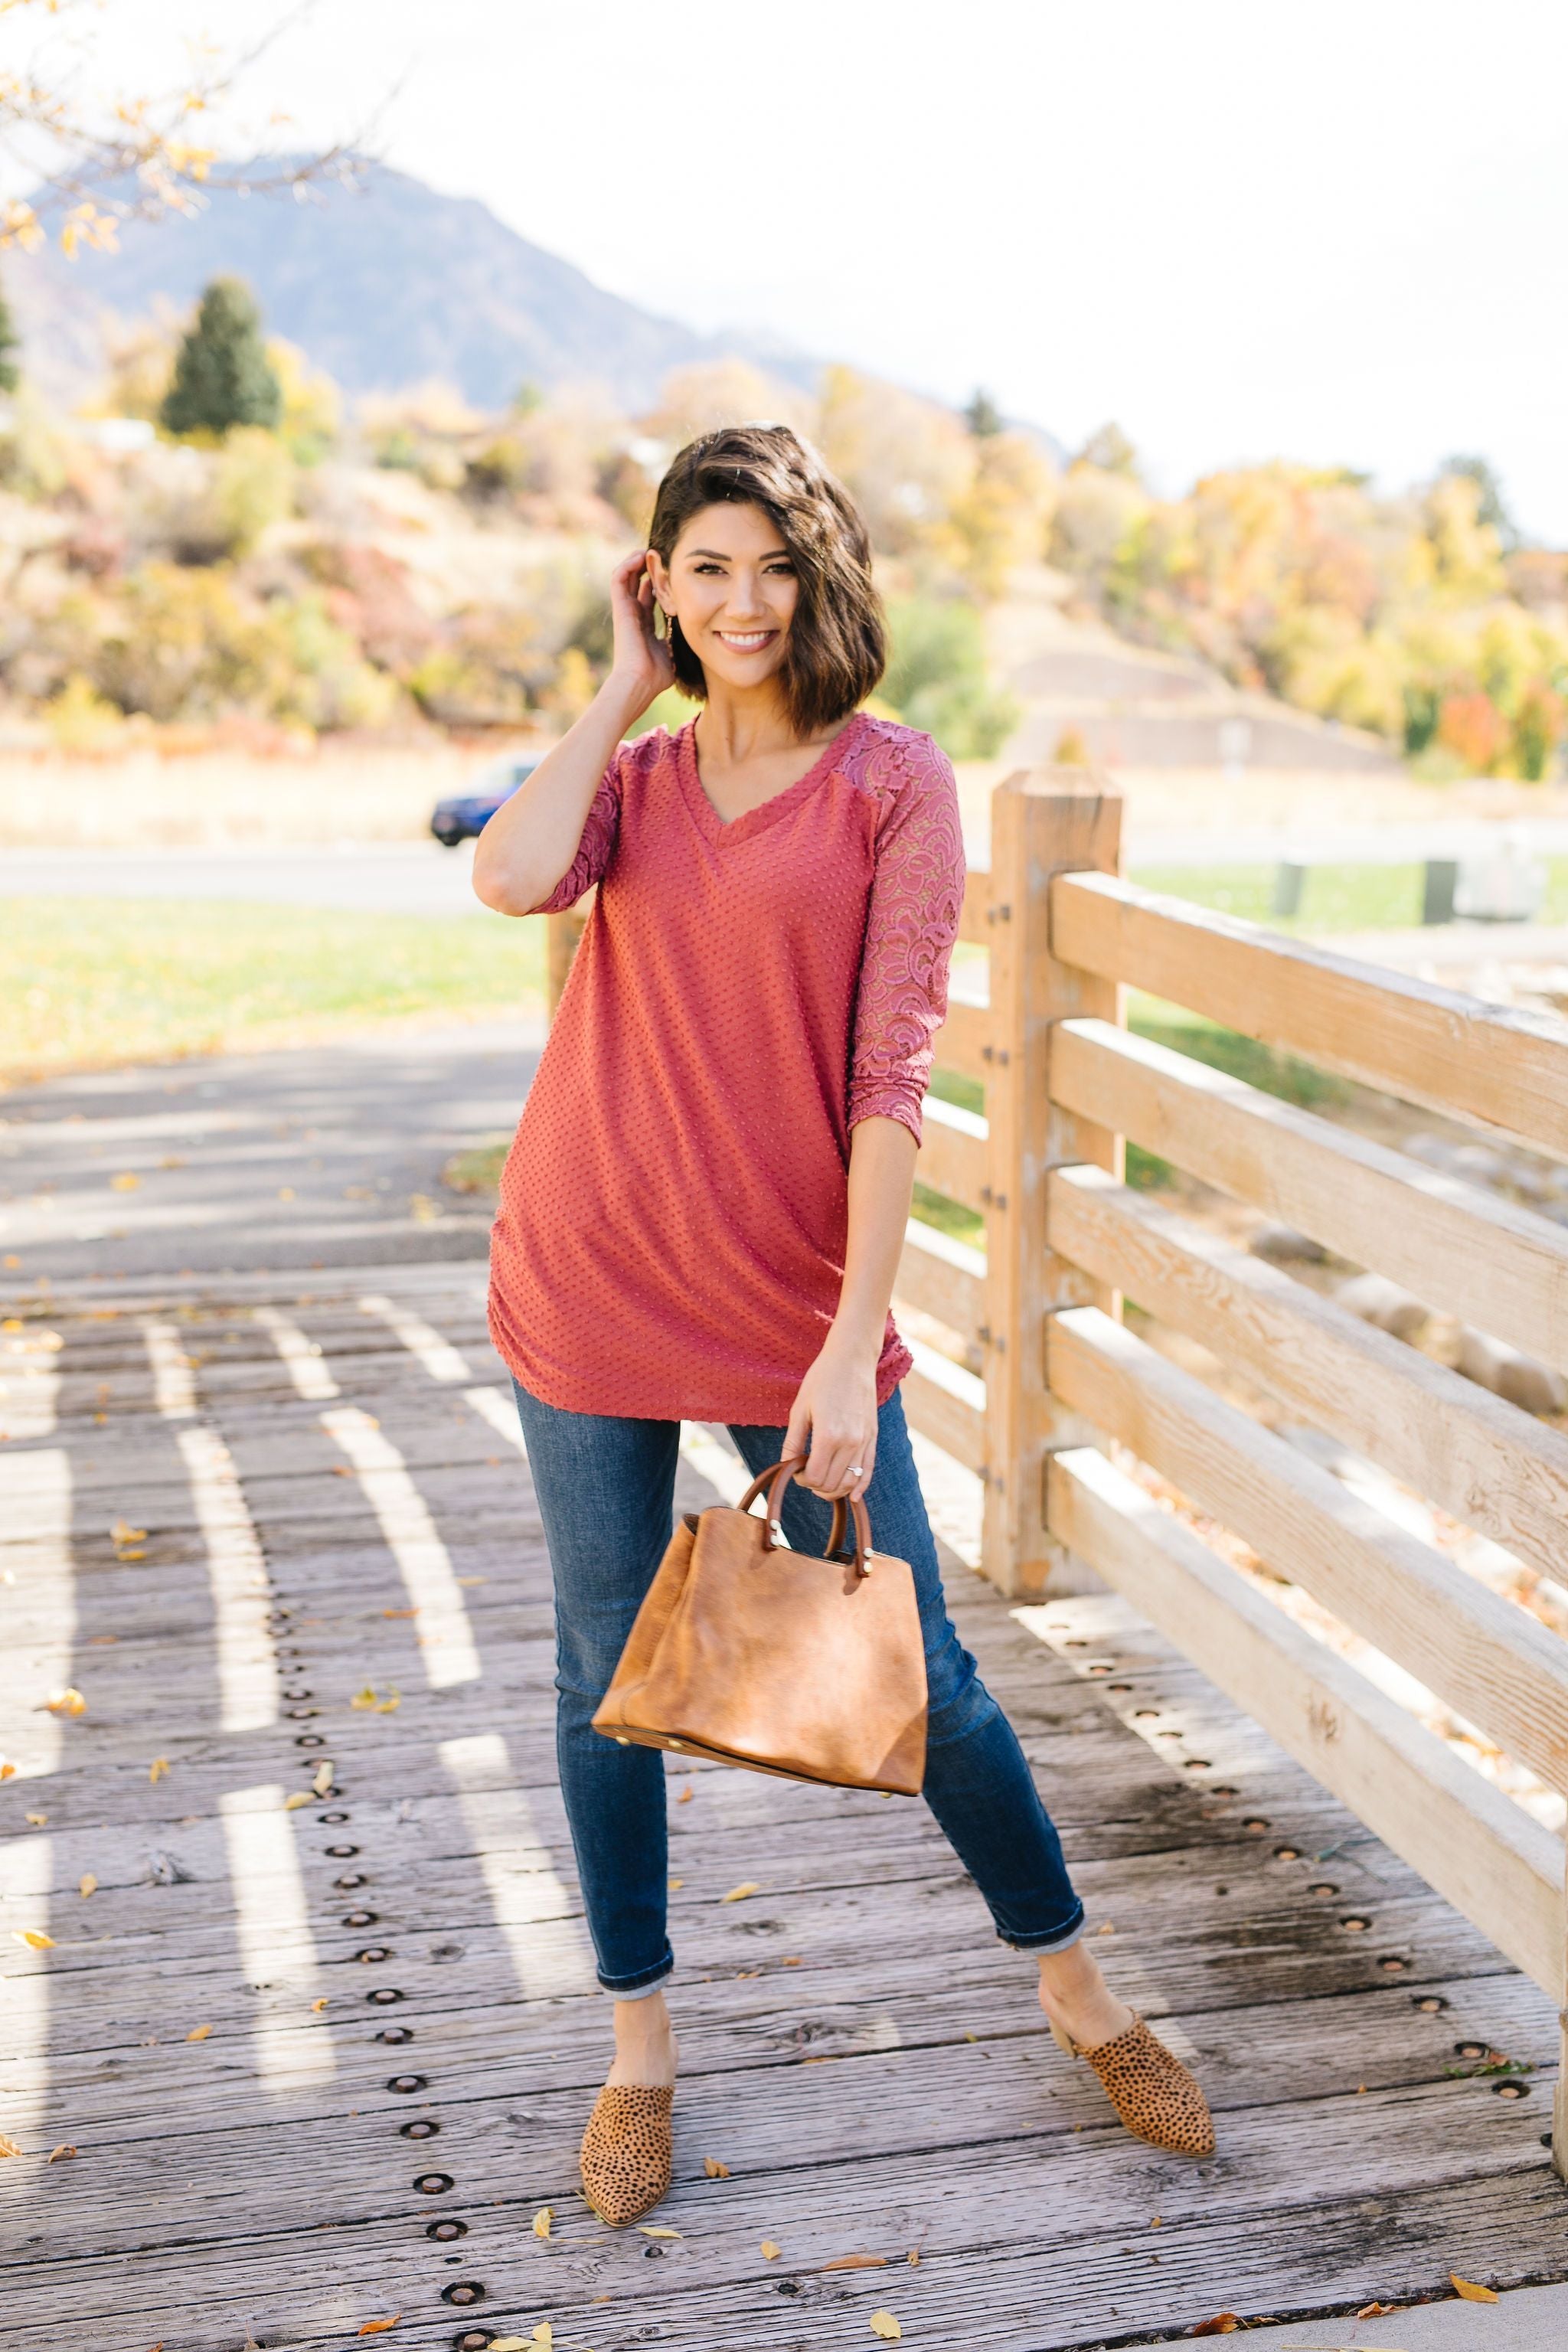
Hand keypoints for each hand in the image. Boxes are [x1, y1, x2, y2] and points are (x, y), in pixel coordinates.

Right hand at [606, 548, 674, 717]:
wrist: (639, 682)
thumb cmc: (655, 676)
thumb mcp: (672, 655)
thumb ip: (677, 643)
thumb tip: (693, 639)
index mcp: (645, 626)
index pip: (649, 598)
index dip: (658, 584)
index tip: (671, 572)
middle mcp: (633, 616)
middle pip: (637, 584)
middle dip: (648, 569)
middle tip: (660, 556)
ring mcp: (625, 611)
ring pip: (625, 577)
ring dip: (635, 562)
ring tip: (648, 551)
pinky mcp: (620, 608)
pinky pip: (618, 579)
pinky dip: (627, 565)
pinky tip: (639, 556)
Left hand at [781, 1333, 878, 1503]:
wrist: (852, 1359)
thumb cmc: (821, 1379)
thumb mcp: (800, 1409)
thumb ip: (793, 1441)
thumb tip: (786, 1466)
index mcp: (828, 1435)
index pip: (815, 1477)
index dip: (802, 1479)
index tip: (796, 1469)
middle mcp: (850, 1442)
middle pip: (833, 1483)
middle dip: (816, 1485)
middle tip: (806, 1473)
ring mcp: (865, 1441)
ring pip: (852, 1482)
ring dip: (835, 1489)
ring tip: (822, 1482)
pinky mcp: (873, 1437)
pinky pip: (869, 1470)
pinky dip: (861, 1486)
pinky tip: (854, 1496)